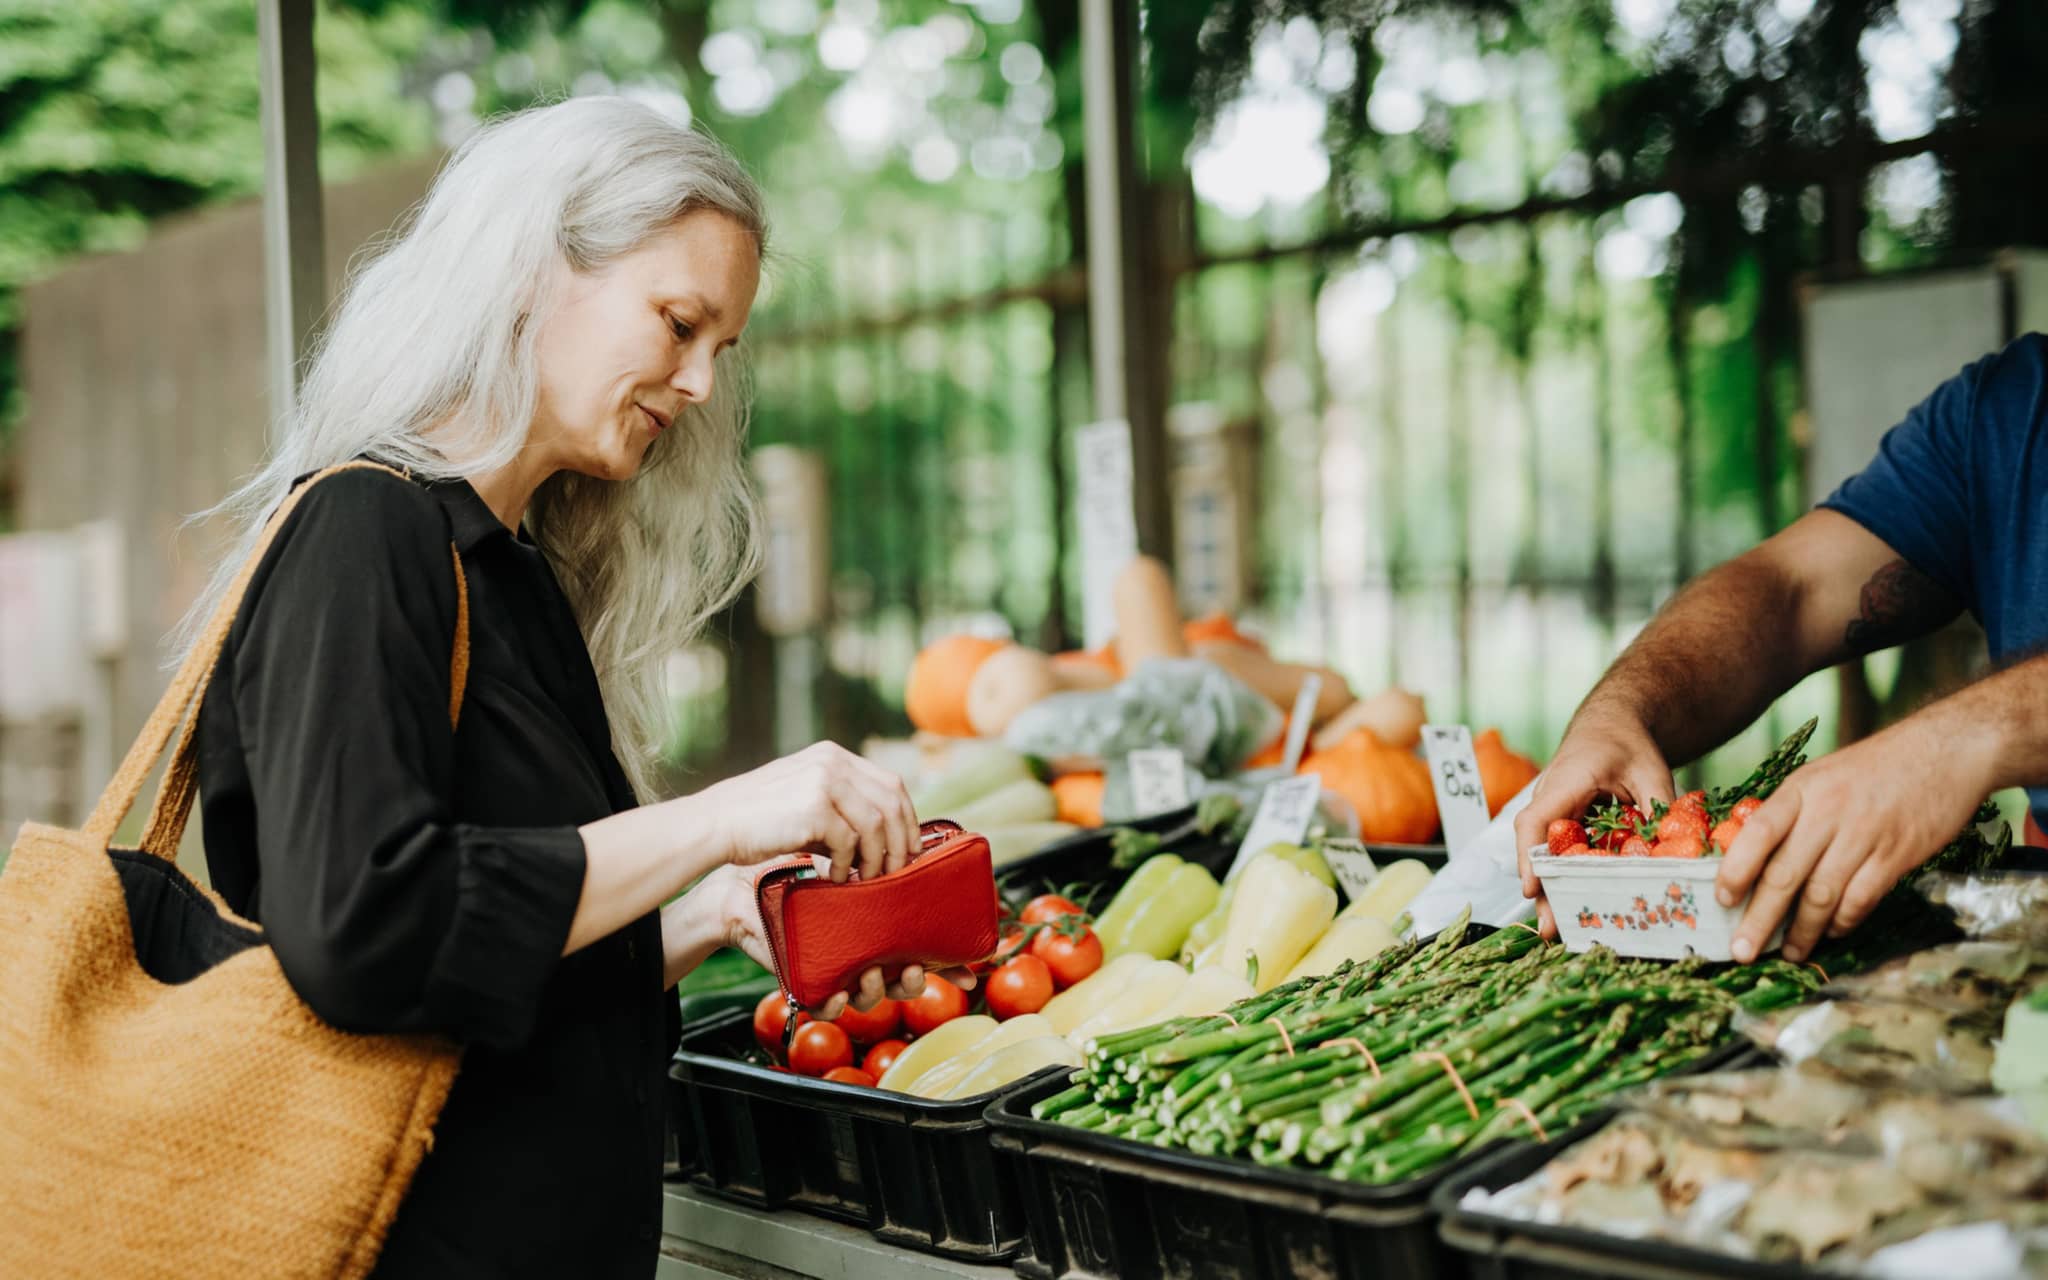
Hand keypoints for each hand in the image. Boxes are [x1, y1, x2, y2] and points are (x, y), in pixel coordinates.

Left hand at [691, 862, 976, 1019]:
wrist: (744, 884)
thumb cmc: (795, 873)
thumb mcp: (843, 863)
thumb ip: (877, 857)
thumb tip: (918, 836)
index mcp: (879, 932)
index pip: (921, 953)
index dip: (949, 966)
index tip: (969, 965)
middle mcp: (863, 955)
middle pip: (902, 984)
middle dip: (912, 981)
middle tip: (911, 966)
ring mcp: (837, 971)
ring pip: (870, 997)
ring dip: (876, 988)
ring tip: (869, 970)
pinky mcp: (808, 982)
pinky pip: (827, 1005)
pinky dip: (835, 1003)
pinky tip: (838, 992)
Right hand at [697, 741, 917, 882]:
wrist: (716, 823)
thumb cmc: (759, 819)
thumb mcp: (804, 797)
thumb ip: (841, 807)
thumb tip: (884, 839)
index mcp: (833, 756)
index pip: (891, 784)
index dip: (907, 819)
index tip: (910, 848)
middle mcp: (832, 762)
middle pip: (892, 802)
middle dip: (900, 842)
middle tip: (896, 871)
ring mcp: (823, 782)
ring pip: (876, 825)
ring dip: (875, 858)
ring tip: (864, 878)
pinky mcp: (814, 808)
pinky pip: (849, 842)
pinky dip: (847, 865)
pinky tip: (834, 876)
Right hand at [1512, 709, 1675, 938]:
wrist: (1612, 725)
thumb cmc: (1626, 743)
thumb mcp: (1651, 769)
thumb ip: (1659, 806)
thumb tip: (1673, 851)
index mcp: (1565, 783)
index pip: (1535, 821)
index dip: (1530, 855)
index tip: (1532, 887)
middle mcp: (1551, 801)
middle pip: (1536, 848)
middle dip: (1541, 888)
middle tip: (1550, 928)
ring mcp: (1555, 814)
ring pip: (1546, 855)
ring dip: (1552, 890)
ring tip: (1562, 929)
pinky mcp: (1565, 825)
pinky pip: (1562, 854)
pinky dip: (1568, 879)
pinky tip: (1580, 906)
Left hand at [1715, 715, 1990, 963]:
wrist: (1945, 751)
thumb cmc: (1873, 768)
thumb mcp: (1820, 776)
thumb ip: (1790, 812)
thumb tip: (1752, 856)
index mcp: (1801, 790)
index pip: (1758, 833)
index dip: (1736, 869)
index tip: (1721, 900)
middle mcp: (1828, 812)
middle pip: (1785, 873)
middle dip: (1760, 919)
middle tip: (1742, 950)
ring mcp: (1864, 835)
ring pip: (1822, 894)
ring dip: (1803, 931)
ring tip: (1789, 952)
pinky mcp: (1897, 854)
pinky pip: (1861, 898)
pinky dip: (1843, 921)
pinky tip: (1832, 932)